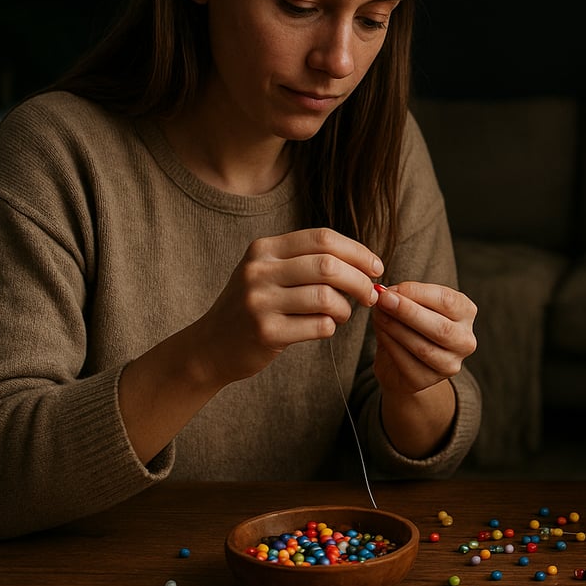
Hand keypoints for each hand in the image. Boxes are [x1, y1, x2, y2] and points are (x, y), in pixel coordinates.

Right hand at [194, 227, 382, 384]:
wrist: (210, 346)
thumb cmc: (253, 306)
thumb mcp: (269, 272)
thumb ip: (306, 261)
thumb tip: (364, 261)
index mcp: (264, 249)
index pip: (323, 239)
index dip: (357, 252)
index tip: (375, 267)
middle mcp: (259, 271)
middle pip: (328, 266)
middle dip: (360, 280)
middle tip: (370, 294)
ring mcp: (260, 302)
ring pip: (327, 297)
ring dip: (346, 308)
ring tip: (343, 314)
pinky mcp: (266, 332)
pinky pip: (319, 326)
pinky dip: (331, 327)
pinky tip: (325, 327)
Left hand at [370, 281, 476, 393]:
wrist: (401, 362)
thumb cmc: (411, 325)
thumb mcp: (412, 304)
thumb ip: (404, 297)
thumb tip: (384, 292)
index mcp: (466, 313)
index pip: (447, 301)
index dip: (418, 293)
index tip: (392, 288)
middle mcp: (465, 340)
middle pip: (441, 327)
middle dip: (408, 312)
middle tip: (384, 300)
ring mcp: (449, 364)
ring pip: (423, 348)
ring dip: (396, 328)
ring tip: (378, 315)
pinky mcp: (428, 380)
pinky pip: (407, 362)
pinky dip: (391, 344)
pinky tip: (381, 332)